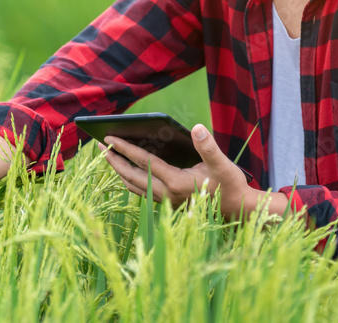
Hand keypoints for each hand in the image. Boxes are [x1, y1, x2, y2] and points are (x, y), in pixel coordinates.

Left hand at [102, 123, 286, 218]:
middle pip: (132, 176)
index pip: (144, 162)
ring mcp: (166, 201)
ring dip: (120, 171)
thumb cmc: (230, 185)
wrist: (237, 210)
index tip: (109, 138)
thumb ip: (208, 146)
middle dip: (114, 160)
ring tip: (109, 157)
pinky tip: (127, 172)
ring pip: (135, 186)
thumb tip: (197, 128)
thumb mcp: (222, 164)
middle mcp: (167, 194)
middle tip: (99, 146)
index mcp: (176, 182)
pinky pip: (142, 192)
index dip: (125, 149)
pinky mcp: (168, 204)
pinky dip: (131, 181)